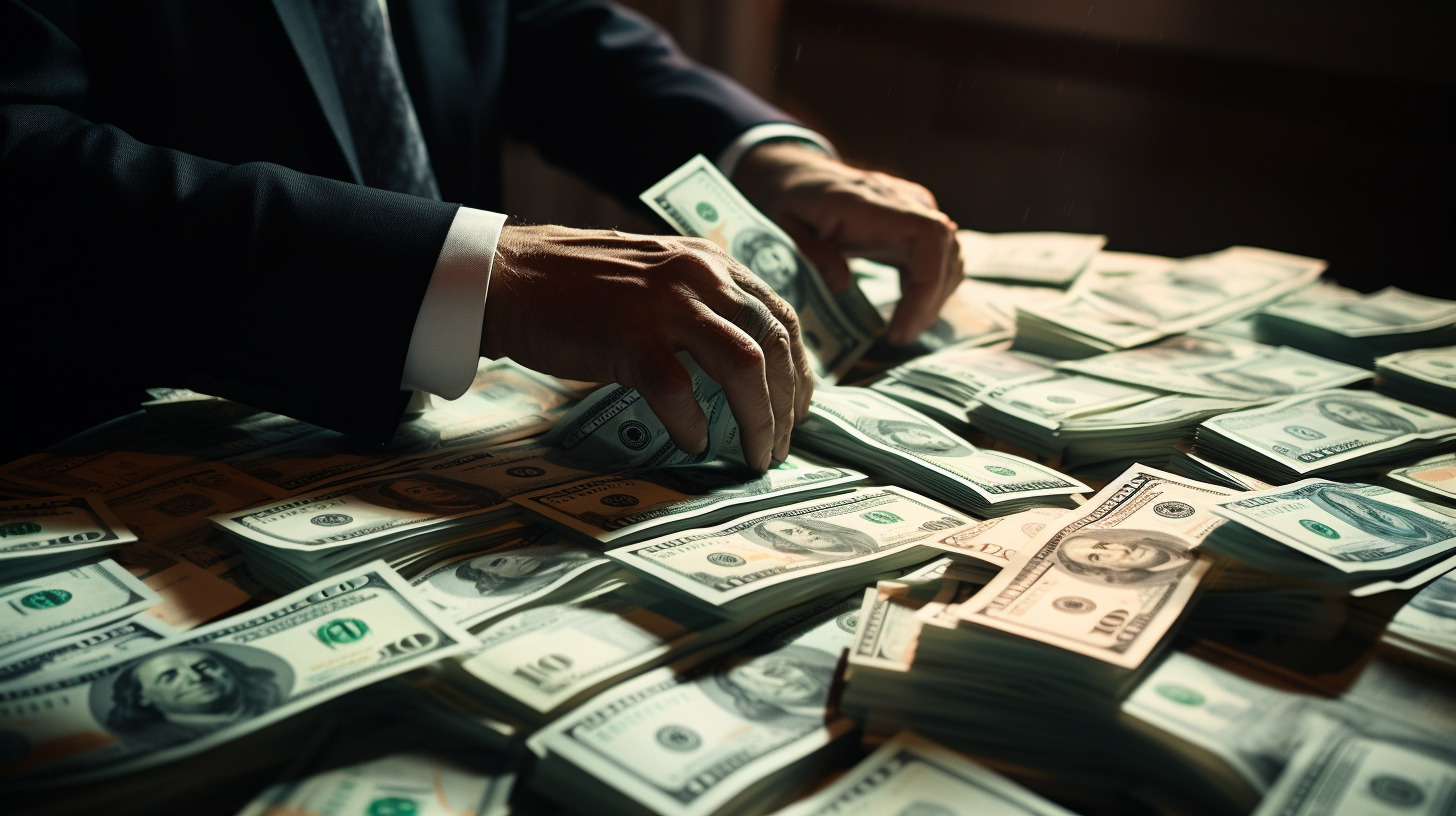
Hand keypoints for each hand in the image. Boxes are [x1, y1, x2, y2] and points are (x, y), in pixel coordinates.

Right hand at [481, 225, 813, 471]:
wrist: (508, 276)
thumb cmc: (578, 287)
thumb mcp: (657, 277)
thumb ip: (701, 305)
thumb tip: (746, 365)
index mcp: (709, 262)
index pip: (781, 316)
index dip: (799, 370)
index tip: (798, 409)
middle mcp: (697, 274)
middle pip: (773, 343)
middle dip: (788, 403)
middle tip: (780, 445)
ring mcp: (664, 303)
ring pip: (744, 365)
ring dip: (759, 418)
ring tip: (756, 454)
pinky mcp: (628, 335)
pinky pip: (679, 390)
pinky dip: (692, 423)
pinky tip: (693, 442)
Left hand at [733, 141, 962, 344]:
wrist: (799, 172)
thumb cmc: (791, 201)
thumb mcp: (786, 229)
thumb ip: (814, 254)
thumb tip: (841, 286)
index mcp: (871, 203)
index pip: (926, 240)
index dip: (924, 289)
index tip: (900, 330)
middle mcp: (903, 200)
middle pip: (944, 252)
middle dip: (928, 303)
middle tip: (899, 338)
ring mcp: (914, 206)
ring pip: (948, 255)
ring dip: (933, 296)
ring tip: (903, 329)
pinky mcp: (917, 216)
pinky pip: (939, 252)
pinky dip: (930, 284)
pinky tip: (908, 309)